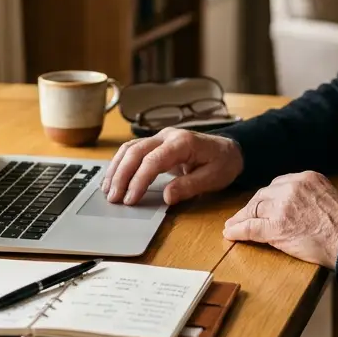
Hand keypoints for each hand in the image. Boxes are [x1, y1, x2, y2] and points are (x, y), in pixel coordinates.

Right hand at [101, 128, 243, 205]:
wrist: (230, 149)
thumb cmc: (223, 163)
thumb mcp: (213, 178)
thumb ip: (189, 187)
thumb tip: (166, 197)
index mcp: (182, 142)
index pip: (152, 160)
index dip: (139, 181)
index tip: (130, 200)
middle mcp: (167, 136)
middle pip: (135, 152)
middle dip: (121, 176)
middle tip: (113, 198)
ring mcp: (160, 137)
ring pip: (129, 149)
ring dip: (116, 169)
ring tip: (107, 190)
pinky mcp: (156, 143)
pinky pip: (132, 150)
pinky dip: (120, 164)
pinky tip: (113, 179)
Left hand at [223, 171, 337, 268]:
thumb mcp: (330, 196)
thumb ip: (311, 196)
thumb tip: (300, 207)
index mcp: (306, 178)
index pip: (278, 185)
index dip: (267, 197)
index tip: (263, 204)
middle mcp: (291, 187)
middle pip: (263, 195)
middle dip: (253, 206)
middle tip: (244, 216)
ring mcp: (282, 206)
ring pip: (254, 209)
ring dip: (242, 218)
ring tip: (233, 225)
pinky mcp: (275, 226)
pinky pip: (250, 227)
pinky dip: (238, 230)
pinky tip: (231, 233)